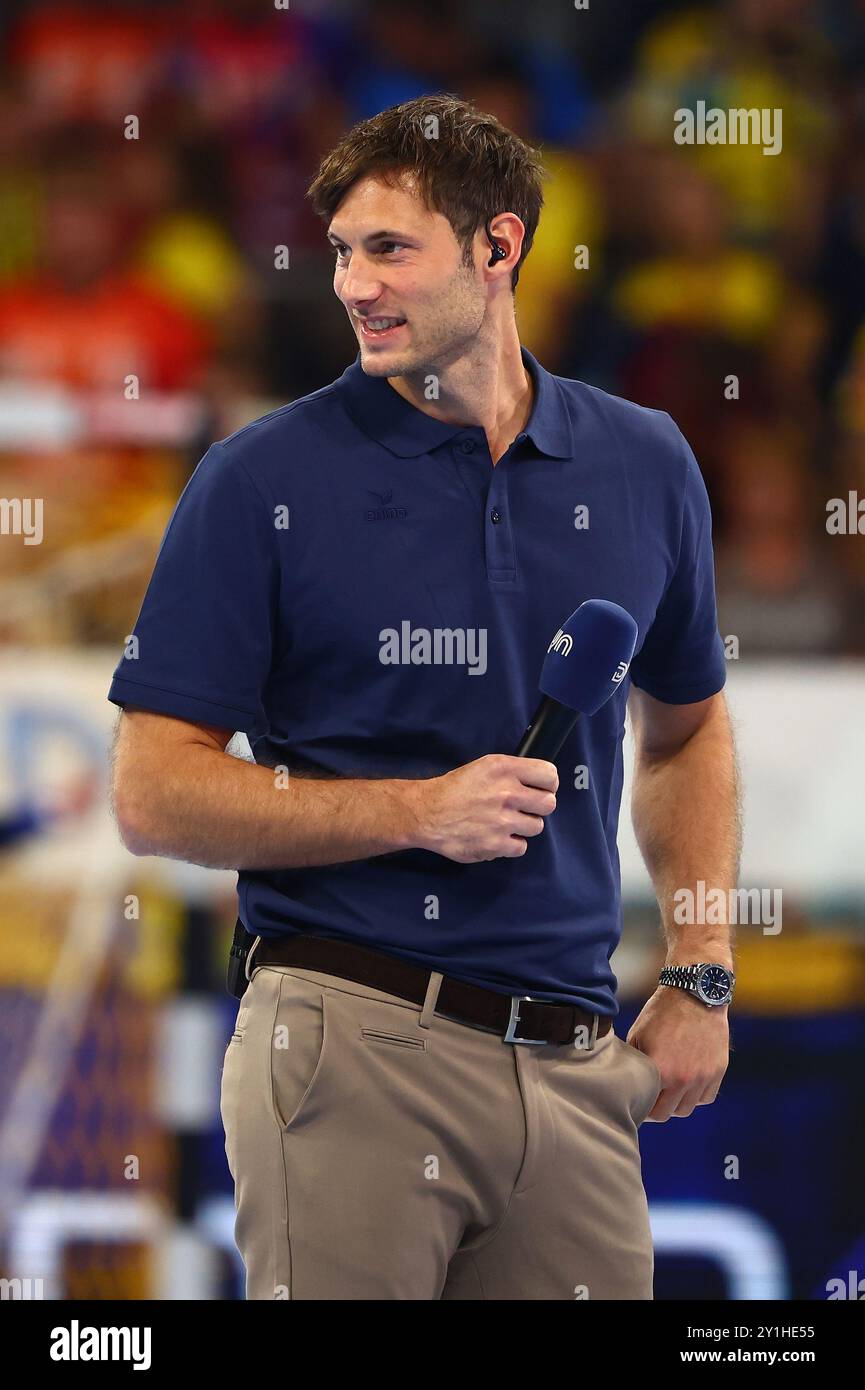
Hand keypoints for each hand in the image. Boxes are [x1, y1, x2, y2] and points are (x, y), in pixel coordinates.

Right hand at [411, 753, 557, 862]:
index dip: (548, 784)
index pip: (549, 775)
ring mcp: (502, 820)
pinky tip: (497, 836)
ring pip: (536, 827)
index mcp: (504, 769)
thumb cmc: (454, 789)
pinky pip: (521, 847)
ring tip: (505, 823)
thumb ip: (512, 772)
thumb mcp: (484, 767)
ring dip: (523, 827)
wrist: (427, 813)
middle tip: (524, 809)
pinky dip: (511, 845)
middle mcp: (506, 793)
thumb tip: (538, 783)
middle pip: (548, 804)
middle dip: (538, 807)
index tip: (541, 790)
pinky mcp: (496, 844)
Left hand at [626, 984, 729, 1122]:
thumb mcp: (637, 1035)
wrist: (694, 993)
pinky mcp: (718, 1070)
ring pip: (688, 1108)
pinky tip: (687, 1083)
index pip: (648, 1109)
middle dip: (657, 1108)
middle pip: (667, 1113)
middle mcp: (684, 1079)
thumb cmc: (662, 1012)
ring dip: (676, 1103)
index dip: (641, 1107)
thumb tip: (626, 1081)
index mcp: (661, 1072)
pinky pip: (706, 1097)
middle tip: (651, 1098)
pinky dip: (696, 1095)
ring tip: (668, 1089)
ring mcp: (704, 1076)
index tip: (638, 1102)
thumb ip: (635, 1064)